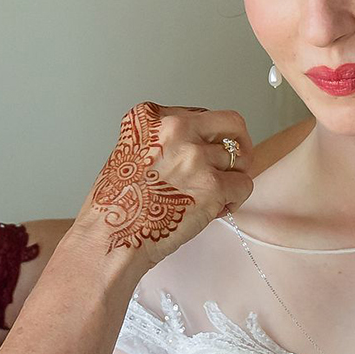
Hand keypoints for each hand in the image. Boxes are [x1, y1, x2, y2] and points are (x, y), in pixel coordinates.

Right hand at [81, 103, 253, 265]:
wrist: (110, 238)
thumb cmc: (114, 207)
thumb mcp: (128, 153)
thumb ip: (161, 143)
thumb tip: (196, 150)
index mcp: (150, 118)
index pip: (199, 115)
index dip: (206, 138)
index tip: (204, 154)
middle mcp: (175, 129)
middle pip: (231, 123)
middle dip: (238, 143)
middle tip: (236, 164)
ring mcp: (195, 156)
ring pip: (239, 159)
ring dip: (231, 179)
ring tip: (211, 198)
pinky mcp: (212, 186)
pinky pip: (244, 185)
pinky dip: (235, 200)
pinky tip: (215, 210)